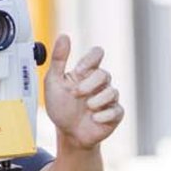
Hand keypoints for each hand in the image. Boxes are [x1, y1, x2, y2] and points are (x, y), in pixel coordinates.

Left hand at [43, 35, 123, 149]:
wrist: (68, 134)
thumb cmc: (60, 107)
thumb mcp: (53, 82)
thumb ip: (58, 59)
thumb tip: (64, 36)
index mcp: (85, 72)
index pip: (97, 54)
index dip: (90, 59)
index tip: (79, 70)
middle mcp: (99, 83)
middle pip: (104, 73)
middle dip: (89, 84)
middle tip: (76, 94)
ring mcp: (108, 99)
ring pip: (112, 91)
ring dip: (96, 100)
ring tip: (86, 108)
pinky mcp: (114, 114)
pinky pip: (117, 110)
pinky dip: (104, 115)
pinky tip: (94, 118)